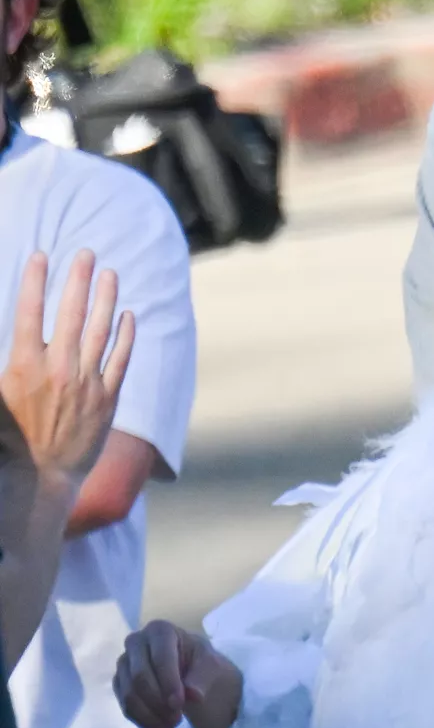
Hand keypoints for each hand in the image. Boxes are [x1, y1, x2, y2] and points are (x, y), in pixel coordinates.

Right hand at [0, 251, 134, 488]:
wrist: (43, 474)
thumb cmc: (13, 434)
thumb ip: (8, 359)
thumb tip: (13, 337)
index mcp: (24, 365)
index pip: (29, 311)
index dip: (34, 280)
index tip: (41, 254)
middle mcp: (57, 369)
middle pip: (71, 313)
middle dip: (78, 279)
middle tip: (85, 253)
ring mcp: (86, 383)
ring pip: (100, 331)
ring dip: (106, 298)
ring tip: (110, 274)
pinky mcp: (107, 399)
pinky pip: (120, 360)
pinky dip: (125, 336)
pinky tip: (128, 315)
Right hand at [114, 621, 242, 727]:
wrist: (192, 672)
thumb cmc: (202, 663)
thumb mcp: (211, 666)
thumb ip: (202, 678)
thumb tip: (193, 695)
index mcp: (160, 630)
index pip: (160, 658)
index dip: (168, 683)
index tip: (180, 704)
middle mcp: (136, 642)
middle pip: (139, 677)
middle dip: (159, 702)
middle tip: (179, 719)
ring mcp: (124, 663)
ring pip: (129, 695)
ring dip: (151, 717)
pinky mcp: (119, 683)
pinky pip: (125, 706)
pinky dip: (144, 722)